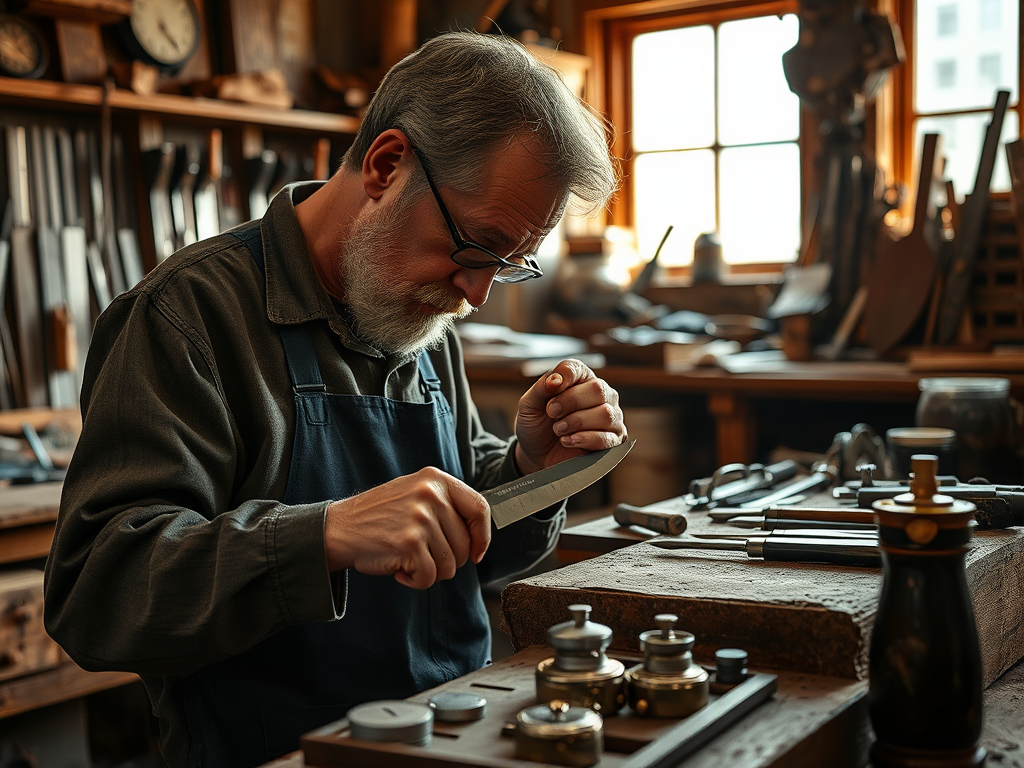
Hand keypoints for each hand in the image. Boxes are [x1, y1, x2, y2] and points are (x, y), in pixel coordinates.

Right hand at [324, 468, 490, 589]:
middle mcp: (431, 495)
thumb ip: (446, 505)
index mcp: (436, 479)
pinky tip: (398, 567)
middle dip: (447, 560)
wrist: (339, 528)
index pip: (480, 508)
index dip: (482, 536)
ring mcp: (420, 518)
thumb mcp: (415, 494)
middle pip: (464, 545)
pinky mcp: (409, 543)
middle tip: (421, 555)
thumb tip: (479, 534)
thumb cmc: (380, 516)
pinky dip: (414, 580)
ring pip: (449, 565)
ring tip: (407, 558)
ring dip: (429, 571)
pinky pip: (429, 577)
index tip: (476, 553)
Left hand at [514, 359, 626, 474]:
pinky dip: (584, 439)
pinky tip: (568, 441)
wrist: (537, 455)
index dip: (564, 377)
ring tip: (559, 429)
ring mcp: (611, 418)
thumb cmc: (537, 426)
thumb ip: (542, 388)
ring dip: (576, 422)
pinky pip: (607, 438)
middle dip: (570, 402)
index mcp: (581, 379)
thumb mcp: (529, 405)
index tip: (550, 389)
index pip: (578, 368)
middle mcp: (601, 395)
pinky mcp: (613, 441)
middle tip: (552, 413)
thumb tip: (556, 379)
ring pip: (605, 414)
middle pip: (597, 389)